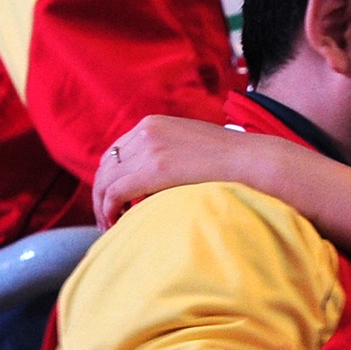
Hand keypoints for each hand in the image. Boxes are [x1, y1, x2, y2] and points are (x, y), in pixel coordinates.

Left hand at [94, 116, 280, 226]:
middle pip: (106, 167)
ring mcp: (149, 148)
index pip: (115, 152)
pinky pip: (116, 192)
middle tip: (107, 218)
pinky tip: (116, 222)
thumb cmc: (227, 158)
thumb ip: (166, 154)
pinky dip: (109, 209)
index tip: (112, 200)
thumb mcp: (188, 145)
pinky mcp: (154, 169)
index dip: (108, 179)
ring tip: (111, 226)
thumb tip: (151, 181)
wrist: (249, 158)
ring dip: (103, 206)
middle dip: (101, 194)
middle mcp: (145, 131)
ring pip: (106, 181)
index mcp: (152, 123)